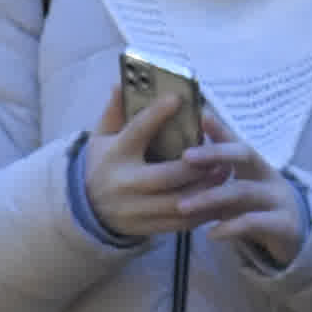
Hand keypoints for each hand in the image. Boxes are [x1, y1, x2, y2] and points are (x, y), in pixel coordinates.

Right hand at [79, 82, 215, 243]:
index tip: (178, 98)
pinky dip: (203, 211)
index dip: (157, 114)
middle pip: (168, 175)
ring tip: (224, 172)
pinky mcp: (148, 227)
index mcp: (115, 156)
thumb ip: (114, 112)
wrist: (88, 210)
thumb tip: (121, 83)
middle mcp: (125, 184)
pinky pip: (182, 224)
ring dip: (206, 189)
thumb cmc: (104, 164)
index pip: (137, 132)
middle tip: (219, 151)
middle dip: (198, 165)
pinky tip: (217, 197)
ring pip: (180, 203)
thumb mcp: (101, 136)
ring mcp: (137, 210)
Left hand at [177, 119, 303, 270]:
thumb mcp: (241, 184)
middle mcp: (269, 176)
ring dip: (210, 197)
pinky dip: (230, 228)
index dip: (218, 132)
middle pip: (245, 155)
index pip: (237, 140)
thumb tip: (194, 131)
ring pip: (243, 191)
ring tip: (181, 206)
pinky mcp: (284, 225)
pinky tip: (210, 234)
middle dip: (214, 154)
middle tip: (184, 158)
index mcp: (257, 164)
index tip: (196, 123)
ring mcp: (278, 199)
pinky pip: (254, 223)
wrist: (295, 234)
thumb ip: (219, 164)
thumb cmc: (259, 204)